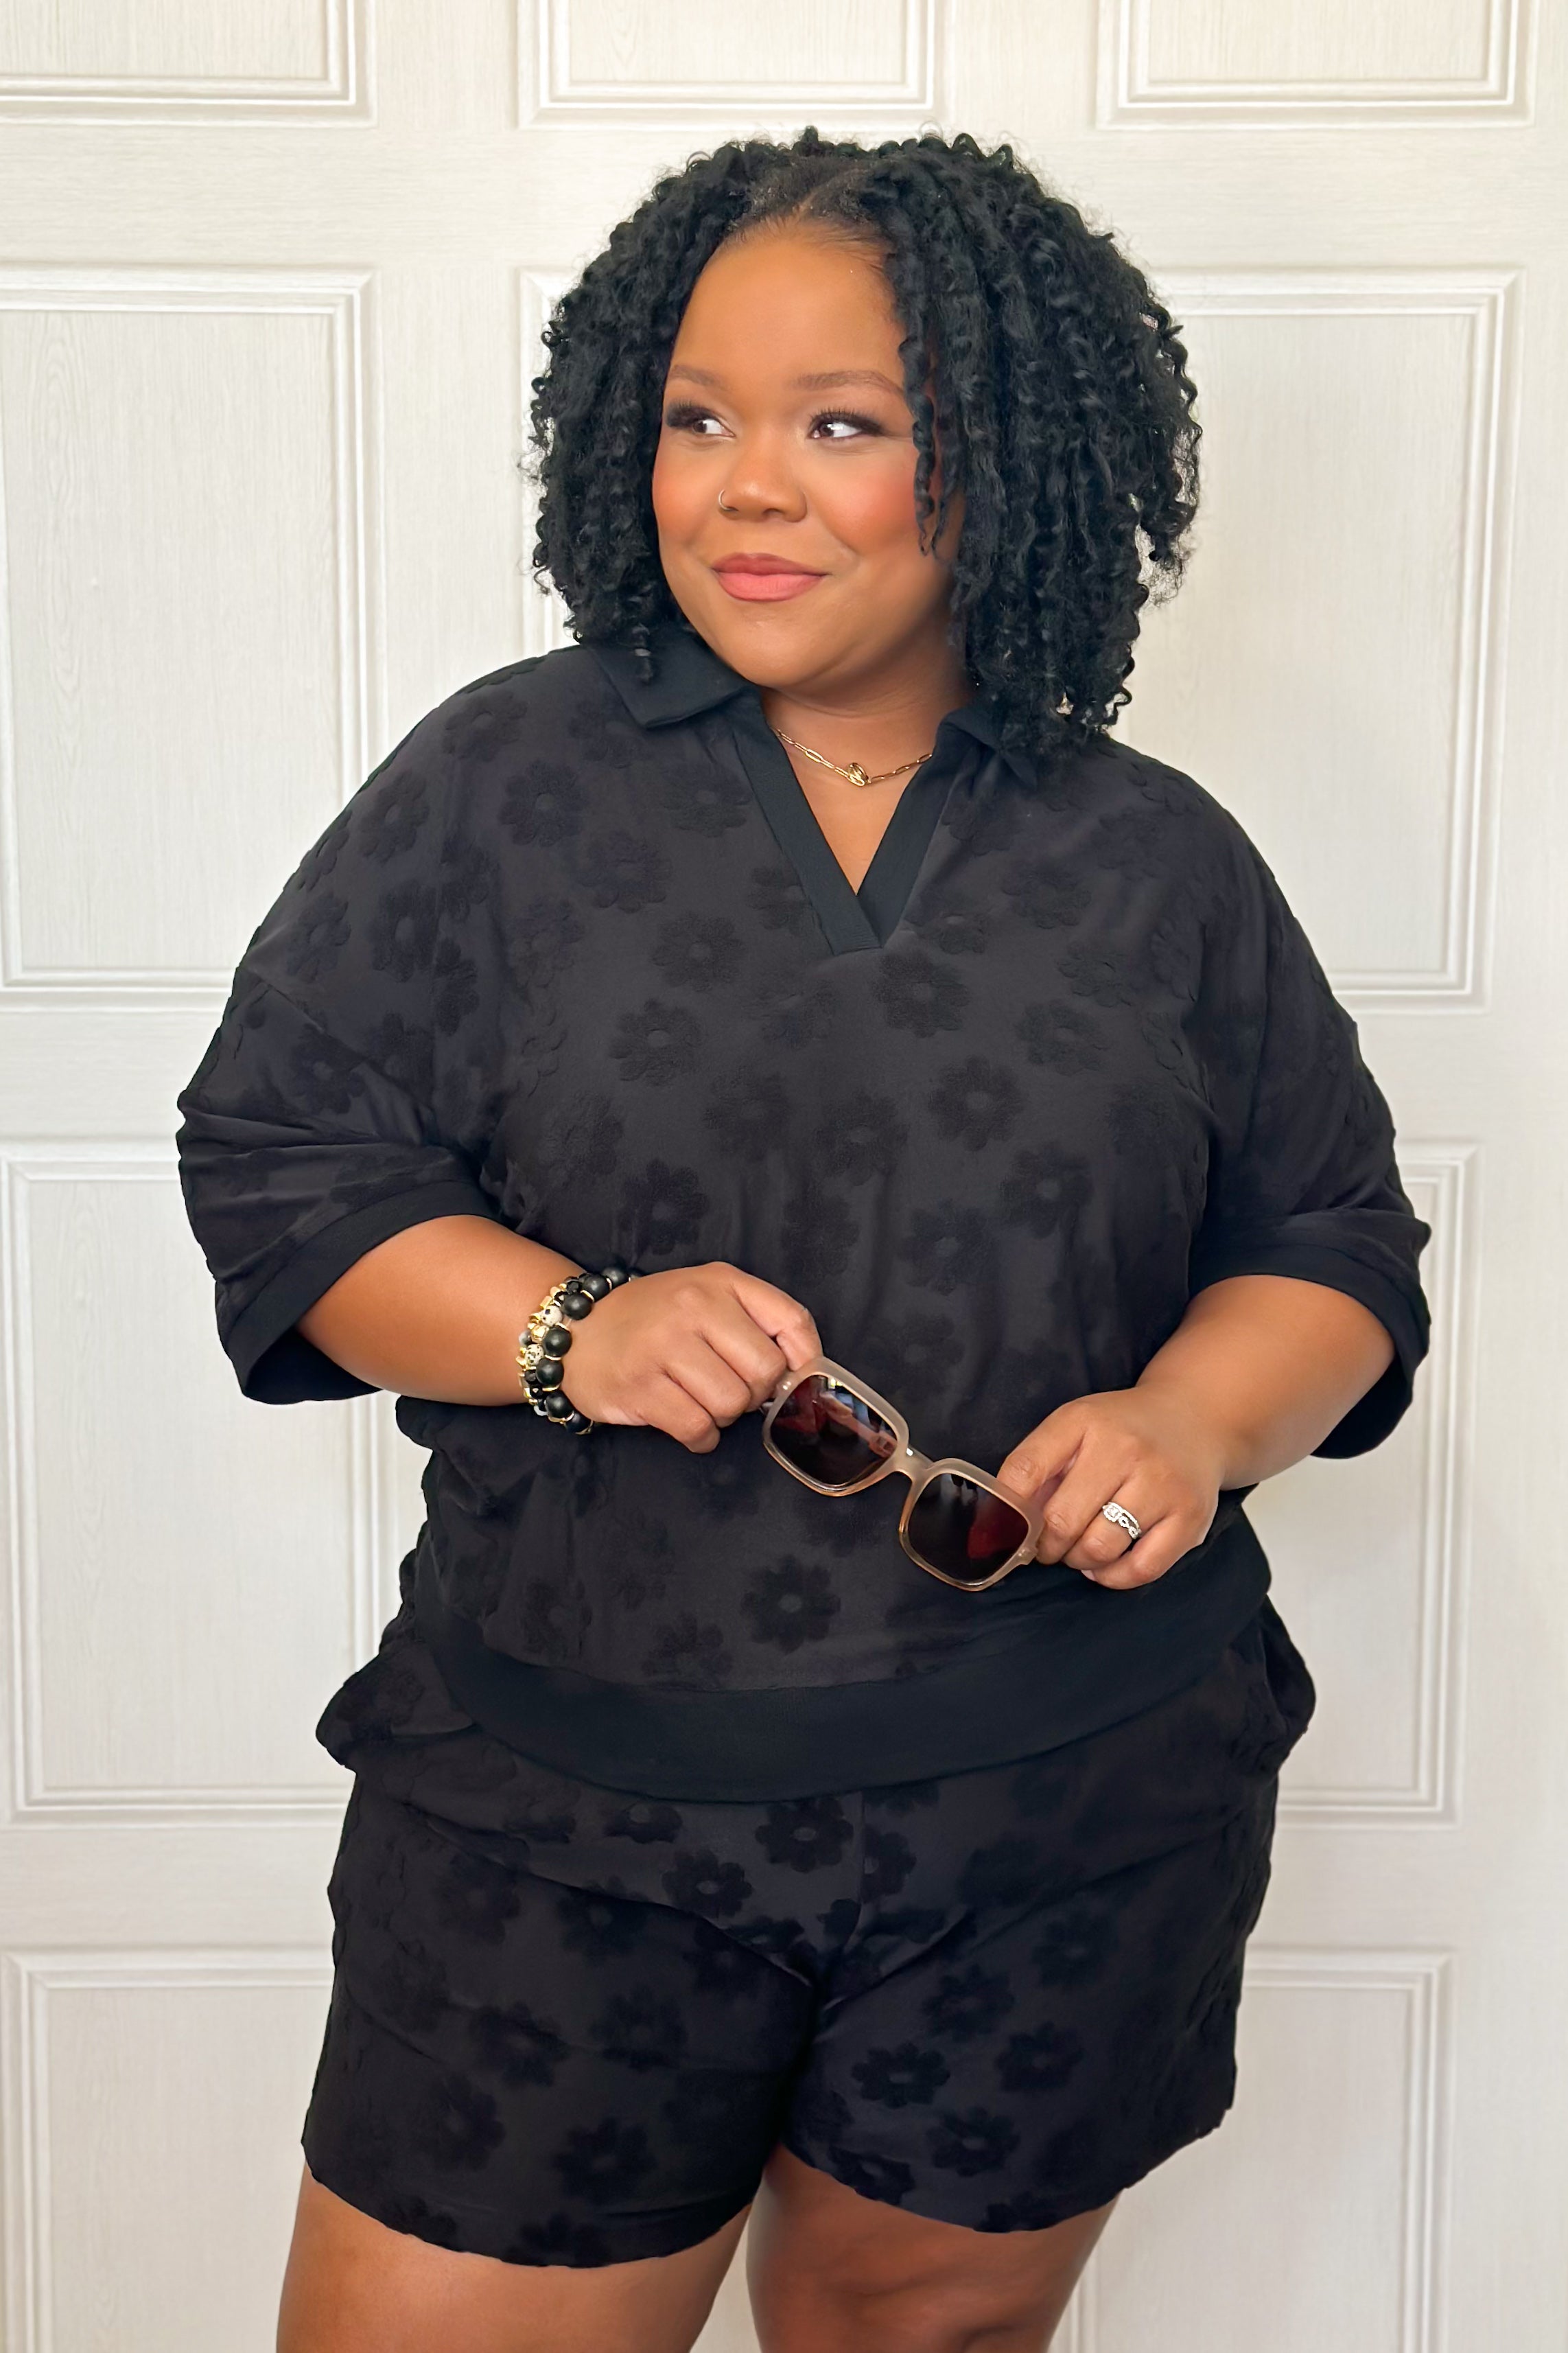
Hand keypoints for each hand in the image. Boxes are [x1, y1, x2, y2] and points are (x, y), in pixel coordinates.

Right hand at [560, 1262, 819, 1453]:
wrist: (577, 1330)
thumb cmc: (655, 1319)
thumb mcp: (708, 1296)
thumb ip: (758, 1320)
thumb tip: (805, 1373)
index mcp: (720, 1282)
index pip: (791, 1321)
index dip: (804, 1360)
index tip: (792, 1378)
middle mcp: (692, 1307)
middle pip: (765, 1373)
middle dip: (754, 1393)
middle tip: (728, 1387)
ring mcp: (662, 1346)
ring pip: (731, 1404)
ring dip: (724, 1416)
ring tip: (699, 1399)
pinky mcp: (638, 1386)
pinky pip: (697, 1428)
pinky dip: (701, 1437)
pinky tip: (688, 1423)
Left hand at [994, 1387, 1226, 1589]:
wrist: (1194, 1419)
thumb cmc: (1121, 1431)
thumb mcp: (1075, 1427)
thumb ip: (1038, 1466)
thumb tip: (1001, 1525)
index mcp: (1084, 1421)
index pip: (1025, 1470)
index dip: (1006, 1511)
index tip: (1005, 1530)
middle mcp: (1125, 1449)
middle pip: (1062, 1520)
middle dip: (1046, 1544)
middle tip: (1049, 1544)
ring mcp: (1162, 1484)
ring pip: (1099, 1548)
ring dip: (1078, 1560)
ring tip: (1079, 1550)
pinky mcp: (1190, 1517)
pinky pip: (1140, 1569)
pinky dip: (1113, 1577)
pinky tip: (1105, 1565)